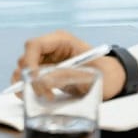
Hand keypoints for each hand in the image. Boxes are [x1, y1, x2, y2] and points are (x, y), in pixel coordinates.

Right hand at [11, 30, 125, 100]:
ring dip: (28, 84)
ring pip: (23, 70)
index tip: (35, 80)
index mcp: (61, 41)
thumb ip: (65, 76)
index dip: (29, 62)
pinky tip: (41, 97)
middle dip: (30, 77)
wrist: (114, 81)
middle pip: (25, 58)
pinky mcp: (44, 73)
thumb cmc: (107, 74)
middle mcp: (50, 48)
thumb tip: (41, 81)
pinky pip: (27, 79)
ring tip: (46, 96)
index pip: (34, 45)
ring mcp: (46, 60)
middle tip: (45, 94)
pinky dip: (28, 88)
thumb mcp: (89, 76)